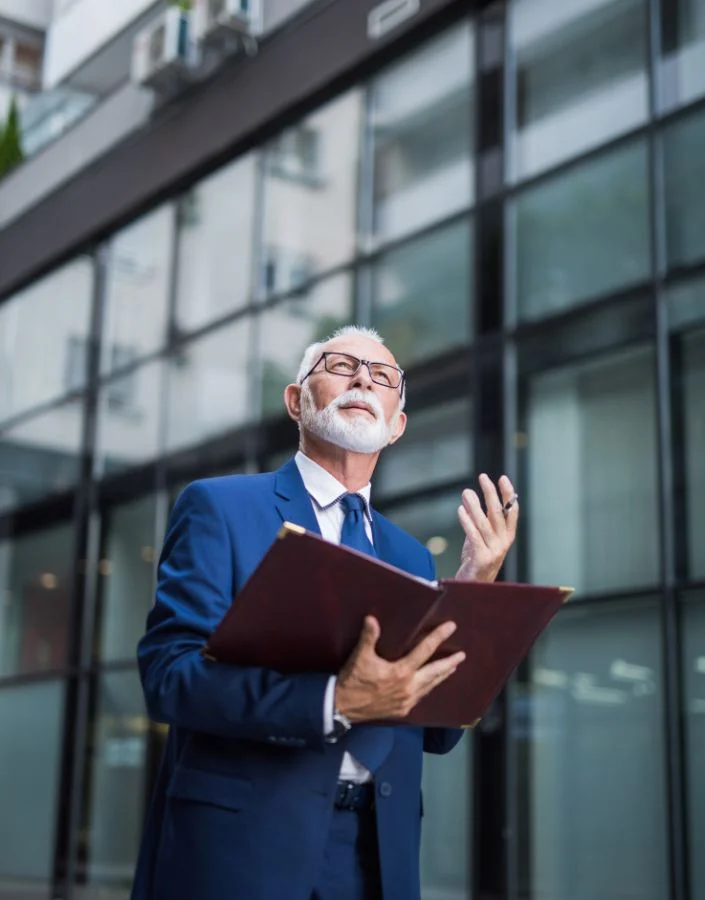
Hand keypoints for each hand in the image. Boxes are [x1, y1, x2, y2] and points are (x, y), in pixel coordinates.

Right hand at [335, 617, 465, 722]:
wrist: (343, 707)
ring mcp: (407, 700)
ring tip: (452, 668)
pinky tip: (432, 684)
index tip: (450, 628)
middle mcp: (409, 687)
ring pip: (431, 686)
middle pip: (435, 672)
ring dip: (442, 676)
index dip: (438, 637)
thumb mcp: (360, 657)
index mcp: (401, 672)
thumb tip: (372, 619)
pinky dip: (430, 688)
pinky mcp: (403, 710)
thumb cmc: (353, 680)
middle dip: (449, 663)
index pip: (425, 651)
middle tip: (462, 655)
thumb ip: (368, 637)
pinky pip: (422, 696)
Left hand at [456, 473, 518, 582]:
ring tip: (466, 491)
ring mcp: (494, 551)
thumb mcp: (480, 537)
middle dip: (491, 493)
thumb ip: (478, 520)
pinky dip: (467, 521)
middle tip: (483, 477)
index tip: (502, 478)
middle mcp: (504, 543)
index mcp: (507, 536)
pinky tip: (460, 510)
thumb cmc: (476, 560)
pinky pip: (473, 535)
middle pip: (498, 513)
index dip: (508, 494)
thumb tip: (470, 496)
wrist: (473, 587)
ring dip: (474, 505)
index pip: (511, 511)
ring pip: (484, 523)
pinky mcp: (482, 558)